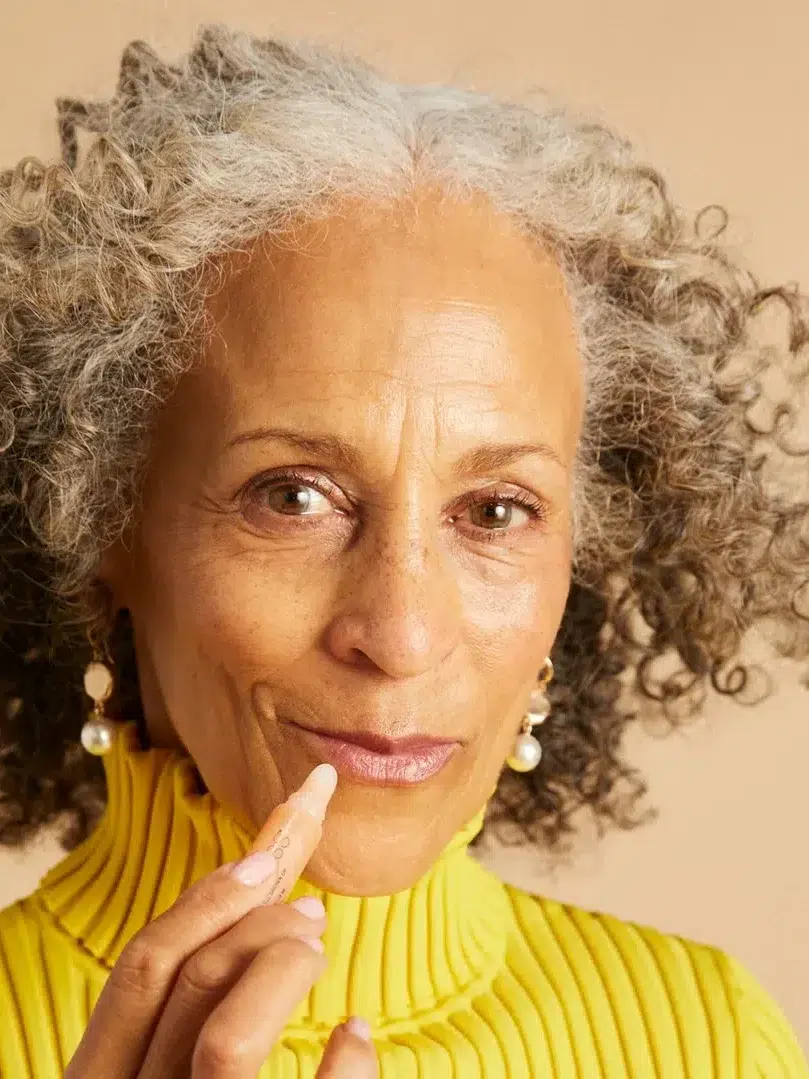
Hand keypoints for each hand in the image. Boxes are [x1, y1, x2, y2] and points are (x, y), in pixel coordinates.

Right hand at [64, 851, 377, 1077]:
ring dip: (284, 969)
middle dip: (256, 922)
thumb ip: (196, 1014)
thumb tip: (286, 914)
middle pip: (186, 981)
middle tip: (313, 909)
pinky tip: (358, 1034)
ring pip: (226, 1034)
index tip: (264, 855)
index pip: (139, 970)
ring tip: (320, 952)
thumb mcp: (167, 1073)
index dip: (203, 900)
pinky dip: (341, 1066)